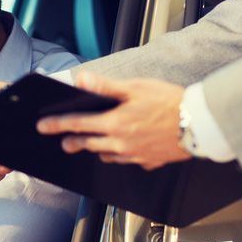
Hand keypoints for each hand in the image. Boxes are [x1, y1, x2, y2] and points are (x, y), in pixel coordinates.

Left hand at [37, 72, 191, 169]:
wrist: (198, 123)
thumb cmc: (169, 101)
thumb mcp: (136, 87)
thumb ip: (106, 87)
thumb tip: (82, 80)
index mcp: (115, 123)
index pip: (78, 124)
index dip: (58, 124)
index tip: (43, 126)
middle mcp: (121, 143)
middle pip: (88, 143)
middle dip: (73, 141)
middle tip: (63, 142)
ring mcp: (134, 155)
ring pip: (107, 154)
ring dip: (95, 149)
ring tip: (89, 145)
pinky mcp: (148, 162)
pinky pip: (126, 160)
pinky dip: (118, 155)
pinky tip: (120, 150)